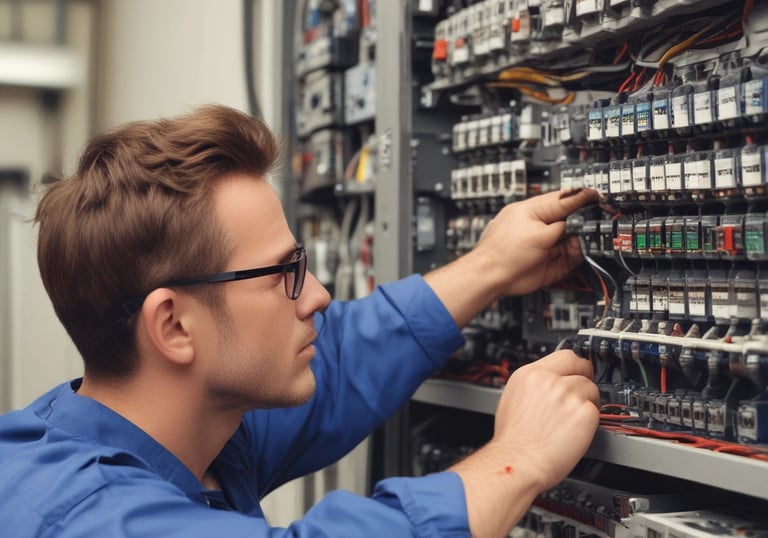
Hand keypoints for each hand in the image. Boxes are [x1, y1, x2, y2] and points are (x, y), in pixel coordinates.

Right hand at [448, 350, 598, 537]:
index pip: (565, 355)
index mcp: (529, 375)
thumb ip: (534, 385)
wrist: (517, 462)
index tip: (579, 370)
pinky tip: (575, 431)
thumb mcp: (513, 399)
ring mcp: (567, 396)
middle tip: (581, 395)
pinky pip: (596, 411)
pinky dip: (590, 421)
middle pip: (581, 369)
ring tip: (572, 420)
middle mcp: (549, 381)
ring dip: (587, 402)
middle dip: (584, 381)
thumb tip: (548, 383)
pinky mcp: (583, 414)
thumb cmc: (513, 440)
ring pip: (591, 389)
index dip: (575, 365)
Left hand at [474, 188, 598, 296]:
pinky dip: (577, 255)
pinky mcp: (548, 263)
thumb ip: (562, 226)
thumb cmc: (503, 253)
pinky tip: (579, 253)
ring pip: (571, 240)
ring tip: (584, 241)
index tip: (596, 196)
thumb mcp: (539, 234)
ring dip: (580, 240)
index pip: (561, 200)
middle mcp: (539, 227)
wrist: (492, 278)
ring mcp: (544, 245)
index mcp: (532, 212)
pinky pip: (569, 257)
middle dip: (582, 222)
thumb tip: (580, 222)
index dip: (580, 198)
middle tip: (595, 222)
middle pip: (569, 221)